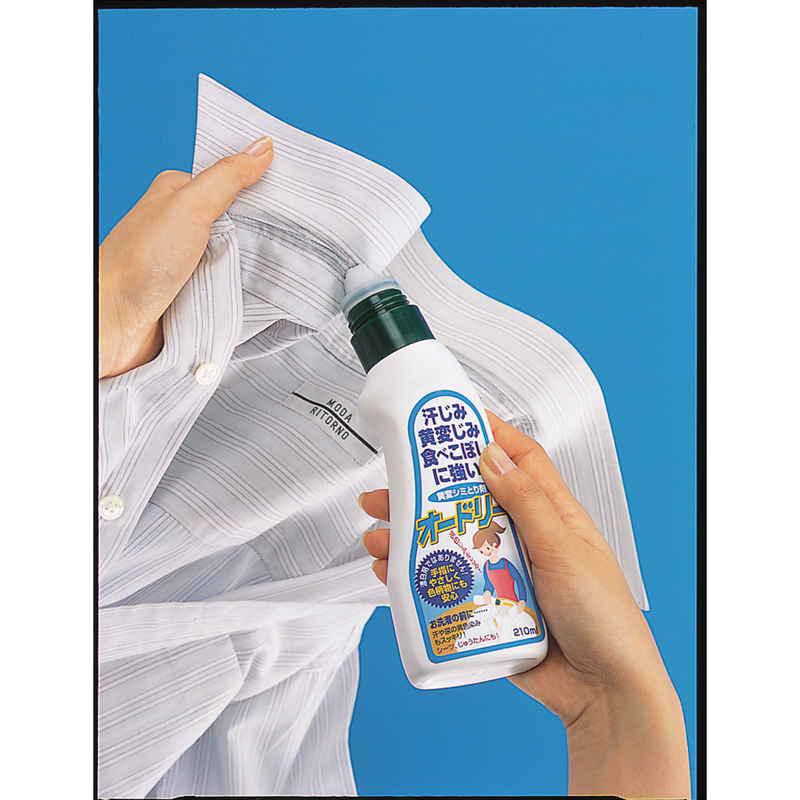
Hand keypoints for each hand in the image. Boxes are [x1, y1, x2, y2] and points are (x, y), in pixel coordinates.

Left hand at [99, 135, 273, 377]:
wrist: (115, 322)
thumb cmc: (138, 264)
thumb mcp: (190, 206)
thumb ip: (227, 177)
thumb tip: (261, 148)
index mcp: (178, 194)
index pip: (231, 181)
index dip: (261, 186)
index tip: (292, 193)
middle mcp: (182, 226)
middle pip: (238, 221)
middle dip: (262, 230)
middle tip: (291, 233)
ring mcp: (189, 261)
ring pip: (236, 257)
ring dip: (252, 266)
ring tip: (276, 265)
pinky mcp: (194, 292)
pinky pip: (229, 287)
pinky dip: (242, 291)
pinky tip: (254, 290)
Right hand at [360, 411, 689, 797]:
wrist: (601, 693)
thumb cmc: (601, 616)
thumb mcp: (564, 548)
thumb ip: (527, 502)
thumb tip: (491, 454)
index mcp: (548, 514)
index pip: (515, 460)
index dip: (484, 437)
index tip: (448, 421)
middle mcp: (520, 538)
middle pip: (464, 502)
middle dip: (422, 492)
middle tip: (384, 488)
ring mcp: (499, 573)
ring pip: (446, 543)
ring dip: (408, 536)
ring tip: (375, 535)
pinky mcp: (483, 606)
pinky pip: (443, 583)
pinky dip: (412, 576)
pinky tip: (388, 572)